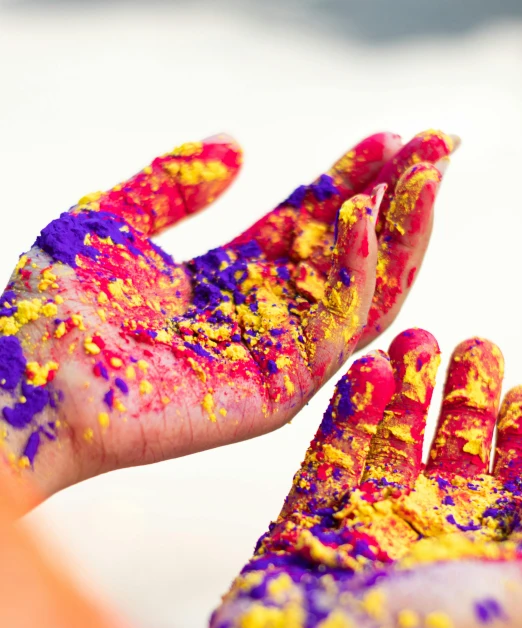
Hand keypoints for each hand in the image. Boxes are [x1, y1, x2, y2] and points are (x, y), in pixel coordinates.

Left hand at [0, 130, 453, 497]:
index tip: (389, 138)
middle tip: (434, 147)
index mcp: (227, 281)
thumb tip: (238, 147)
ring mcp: (271, 359)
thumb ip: (173, 184)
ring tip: (426, 176)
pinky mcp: (274, 394)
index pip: (307, 227)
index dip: (348, 181)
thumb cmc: (53, 309)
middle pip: (345, 258)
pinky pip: (332, 336)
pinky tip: (366, 226)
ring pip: (359, 296)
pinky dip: (357, 282)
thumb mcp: (107, 221)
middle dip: (393, 202)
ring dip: (399, 235)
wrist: (27, 381)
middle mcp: (259, 319)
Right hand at [202, 329, 521, 627]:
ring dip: (405, 394)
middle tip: (474, 348)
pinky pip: (330, 458)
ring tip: (417, 343)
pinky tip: (367, 373)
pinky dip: (349, 415)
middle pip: (447, 456)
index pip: (506, 487)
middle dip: (464, 400)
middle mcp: (424, 543)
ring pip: (387, 447)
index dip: (516, 437)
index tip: (519, 392)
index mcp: (480, 562)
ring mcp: (362, 529)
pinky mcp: (308, 523)